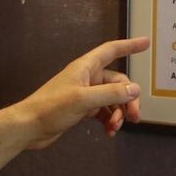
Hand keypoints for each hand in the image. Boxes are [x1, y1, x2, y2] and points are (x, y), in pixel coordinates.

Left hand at [16, 37, 148, 148]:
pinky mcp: (82, 110)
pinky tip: (109, 131)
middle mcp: (87, 78)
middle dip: (127, 99)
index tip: (146, 43)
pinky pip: (103, 112)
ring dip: (118, 113)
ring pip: (111, 99)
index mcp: (85, 68)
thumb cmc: (51, 108)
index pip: (111, 51)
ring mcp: (85, 94)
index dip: (129, 46)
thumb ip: (110, 94)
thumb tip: (135, 89)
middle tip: (134, 117)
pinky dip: (109, 120)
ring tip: (116, 127)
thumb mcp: (83, 100)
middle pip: (117, 83)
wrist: (29, 127)